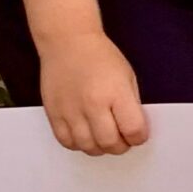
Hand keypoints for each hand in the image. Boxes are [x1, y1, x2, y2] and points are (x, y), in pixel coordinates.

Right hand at [40, 29, 147, 154]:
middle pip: (109, 143)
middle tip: (123, 140)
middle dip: (121, 146)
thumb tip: (134, 129)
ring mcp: (70, 111)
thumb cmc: (101, 57)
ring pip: (87, 147)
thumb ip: (130, 105)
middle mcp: (91, 105)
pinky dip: (78, 144)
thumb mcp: (127, 77)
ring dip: (100, 148)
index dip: (139, 137)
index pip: (133, 129)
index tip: (138, 135)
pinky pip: (66, 141)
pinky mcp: (53, 113)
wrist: (68, 43)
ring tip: (104, 138)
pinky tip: (86, 136)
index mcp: (115, 93)